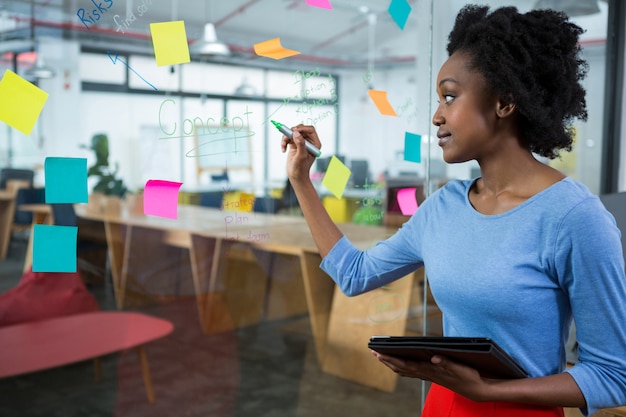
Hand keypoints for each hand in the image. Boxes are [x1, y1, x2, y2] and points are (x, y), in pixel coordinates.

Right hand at [281, 124, 321, 182]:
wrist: (296, 175)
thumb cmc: (301, 168)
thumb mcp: (301, 156)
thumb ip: (300, 144)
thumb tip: (296, 133)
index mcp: (315, 143)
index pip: (310, 129)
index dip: (302, 128)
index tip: (294, 131)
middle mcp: (309, 141)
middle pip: (301, 129)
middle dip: (292, 131)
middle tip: (287, 136)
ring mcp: (301, 142)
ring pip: (293, 132)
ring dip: (286, 137)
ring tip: (283, 145)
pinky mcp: (294, 144)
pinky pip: (288, 137)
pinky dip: (284, 141)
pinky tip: (283, 150)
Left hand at [371, 351, 491, 401]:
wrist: (477, 390)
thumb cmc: (470, 377)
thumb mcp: (461, 369)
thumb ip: (448, 363)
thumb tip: (435, 358)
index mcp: (431, 371)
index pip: (406, 365)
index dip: (392, 359)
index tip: (380, 353)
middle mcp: (427, 374)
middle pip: (401, 368)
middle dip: (387, 360)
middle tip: (373, 352)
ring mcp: (428, 376)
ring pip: (405, 370)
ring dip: (392, 363)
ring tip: (381, 356)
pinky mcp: (432, 375)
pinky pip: (412, 372)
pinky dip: (402, 367)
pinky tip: (398, 364)